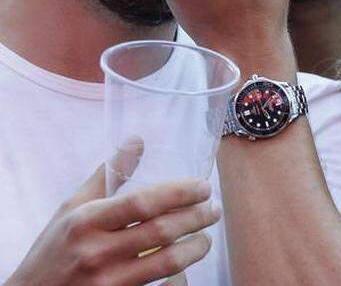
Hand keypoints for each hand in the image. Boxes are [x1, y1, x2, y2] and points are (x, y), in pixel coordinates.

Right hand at [7, 145, 218, 285]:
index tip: (203, 187)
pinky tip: (186, 264)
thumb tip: (137, 140)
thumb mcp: (73, 208)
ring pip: (168, 262)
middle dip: (197, 217)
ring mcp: (107, 281)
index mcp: (85, 221)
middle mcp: (96, 251)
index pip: (142, 203)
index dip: (180, 193)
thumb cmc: (55, 248)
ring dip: (196, 247)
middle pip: (161, 231)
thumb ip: (109, 175)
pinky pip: (160, 285)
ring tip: (205, 237)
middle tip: (213, 209)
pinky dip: (179, 274)